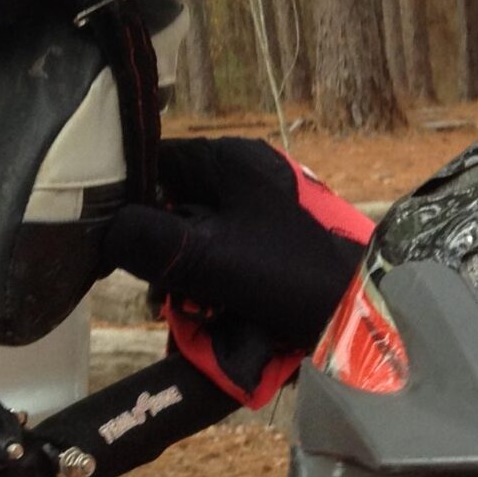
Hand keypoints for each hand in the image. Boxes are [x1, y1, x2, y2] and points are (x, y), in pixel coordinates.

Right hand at [104, 137, 372, 406]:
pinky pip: (231, 259)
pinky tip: (215, 317)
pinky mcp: (283, 244)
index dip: (125, 203)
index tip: (111, 246)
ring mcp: (269, 209)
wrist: (373, 314)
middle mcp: (249, 175)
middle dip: (161, 253)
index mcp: (230, 159)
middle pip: (176, 205)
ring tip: (189, 314)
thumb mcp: (207, 257)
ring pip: (201, 238)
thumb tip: (104, 232)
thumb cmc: (291, 277)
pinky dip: (217, 287)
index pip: (152, 163)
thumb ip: (145, 240)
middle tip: (161, 296)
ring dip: (187, 278)